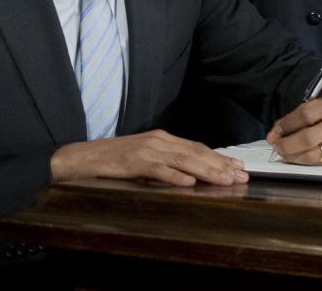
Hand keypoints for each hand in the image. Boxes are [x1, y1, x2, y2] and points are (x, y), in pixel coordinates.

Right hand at [50, 129, 248, 186]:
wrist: (80, 157)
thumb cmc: (113, 160)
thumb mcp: (144, 157)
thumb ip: (166, 161)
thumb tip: (191, 173)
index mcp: (162, 138)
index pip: (197, 147)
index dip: (219, 157)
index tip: (238, 167)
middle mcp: (158, 140)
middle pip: (196, 153)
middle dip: (220, 165)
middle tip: (241, 176)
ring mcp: (146, 150)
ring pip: (183, 160)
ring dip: (206, 171)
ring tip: (224, 180)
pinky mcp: (133, 162)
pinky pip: (158, 170)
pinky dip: (174, 177)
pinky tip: (189, 184)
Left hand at [266, 97, 321, 164]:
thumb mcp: (319, 107)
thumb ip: (298, 117)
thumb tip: (276, 132)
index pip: (304, 115)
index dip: (286, 125)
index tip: (274, 132)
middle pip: (307, 138)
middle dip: (286, 144)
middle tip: (275, 145)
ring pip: (311, 154)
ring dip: (292, 155)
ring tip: (283, 152)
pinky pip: (318, 162)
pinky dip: (303, 161)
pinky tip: (295, 157)